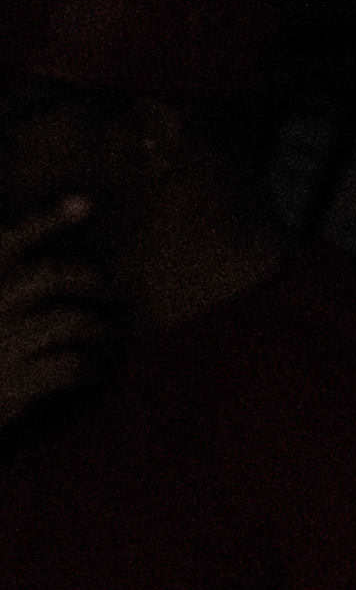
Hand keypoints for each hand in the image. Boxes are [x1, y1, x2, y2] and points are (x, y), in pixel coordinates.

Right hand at [0, 199, 106, 431]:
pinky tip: (92, 370)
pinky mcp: (12, 385)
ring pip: (72, 320)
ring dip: (99, 327)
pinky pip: (70, 365)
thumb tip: (66, 222)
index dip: (46, 219)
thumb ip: (11, 274)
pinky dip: (90, 366)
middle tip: (111, 288)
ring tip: (107, 333)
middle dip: (92, 280)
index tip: (84, 204)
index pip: (8, 240)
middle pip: (53, 275)